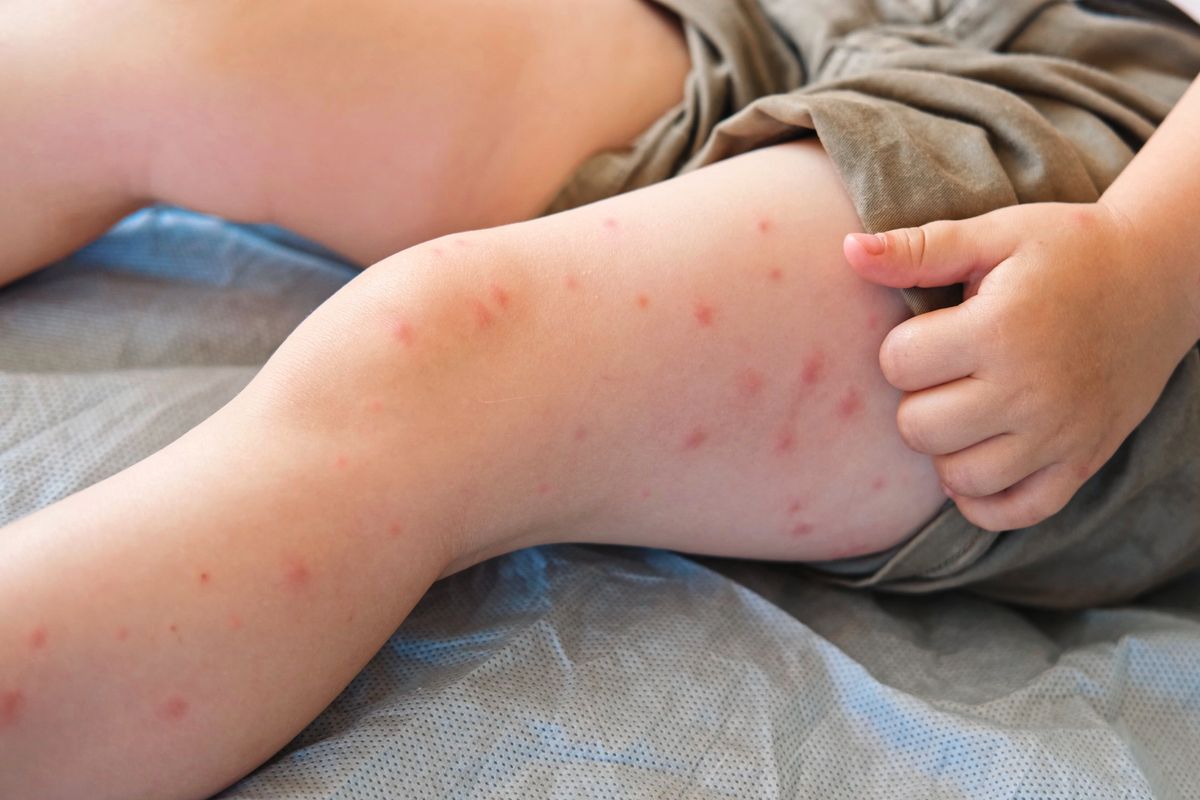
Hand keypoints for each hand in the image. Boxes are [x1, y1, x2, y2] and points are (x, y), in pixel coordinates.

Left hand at [844, 202, 1197, 530]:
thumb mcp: (996, 234)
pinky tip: (979, 458)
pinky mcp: (1081, 463)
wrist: (1159, 278)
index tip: (934, 330)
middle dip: (918, 398)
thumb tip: (849, 252)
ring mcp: (1058, 435)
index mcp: (1001, 329)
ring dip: (947, 448)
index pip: (897, 364)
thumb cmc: (1068, 252)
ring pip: (958, 477)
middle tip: (948, 372)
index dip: (903, 346)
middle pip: (918, 428)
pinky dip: (985, 499)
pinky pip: (1014, 513)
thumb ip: (920, 248)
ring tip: (965, 409)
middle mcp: (1029, 391)